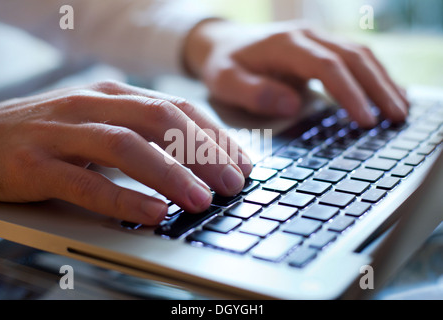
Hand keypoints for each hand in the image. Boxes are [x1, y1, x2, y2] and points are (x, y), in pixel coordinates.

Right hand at [0, 81, 251, 224]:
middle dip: (204, 154)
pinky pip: (86, 183)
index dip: (215, 136)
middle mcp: (92, 104)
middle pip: (161, 121)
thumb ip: (144, 134)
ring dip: (171, 175)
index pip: (178, 108)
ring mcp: (62, 132)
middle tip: (233, 183)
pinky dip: (123, 199)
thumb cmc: (51, 135)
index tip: (242, 163)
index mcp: (115, 94)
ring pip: (128, 147)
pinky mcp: (35, 164)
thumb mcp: (102, 123)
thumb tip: (196, 162)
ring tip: (202, 200)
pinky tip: (153, 214)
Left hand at [184, 20, 408, 127]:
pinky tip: (387, 92)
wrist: (223, 43)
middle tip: (397, 117)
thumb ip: (254, 93)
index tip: (365, 120)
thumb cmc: (224, 65)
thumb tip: (293, 105)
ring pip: (360, 54)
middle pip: (353, 57)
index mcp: (285, 45)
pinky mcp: (321, 47)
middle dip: (378, 87)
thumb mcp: (226, 81)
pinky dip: (374, 75)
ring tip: (400, 109)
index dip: (349, 93)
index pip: (326, 66)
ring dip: (383, 80)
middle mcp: (307, 36)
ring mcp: (317, 39)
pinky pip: (355, 57)